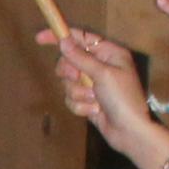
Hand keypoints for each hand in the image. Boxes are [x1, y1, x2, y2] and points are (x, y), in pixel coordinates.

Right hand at [47, 26, 168, 168]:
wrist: (129, 131)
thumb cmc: (122, 98)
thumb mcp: (102, 74)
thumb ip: (80, 57)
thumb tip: (63, 41)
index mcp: (109, 53)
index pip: (81, 38)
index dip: (60, 37)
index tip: (39, 38)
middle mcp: (100, 66)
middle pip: (69, 61)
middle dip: (71, 73)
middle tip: (77, 78)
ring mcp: (93, 84)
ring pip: (68, 82)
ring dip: (78, 93)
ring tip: (95, 100)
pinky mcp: (87, 100)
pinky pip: (71, 98)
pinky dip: (80, 106)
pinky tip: (94, 111)